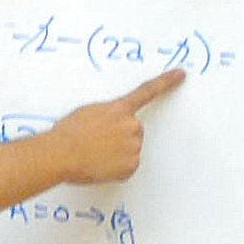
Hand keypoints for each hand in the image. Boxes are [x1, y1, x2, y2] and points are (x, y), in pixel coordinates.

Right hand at [41, 67, 185, 184]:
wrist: (63, 153)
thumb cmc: (69, 133)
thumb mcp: (89, 112)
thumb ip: (109, 115)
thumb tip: (112, 126)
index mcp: (121, 109)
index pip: (148, 91)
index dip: (166, 82)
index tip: (181, 75)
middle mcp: (133, 126)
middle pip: (134, 130)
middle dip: (120, 136)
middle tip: (98, 141)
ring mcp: (134, 147)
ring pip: (131, 149)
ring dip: (117, 152)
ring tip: (96, 153)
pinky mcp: (132, 166)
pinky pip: (127, 166)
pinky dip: (116, 168)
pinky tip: (100, 164)